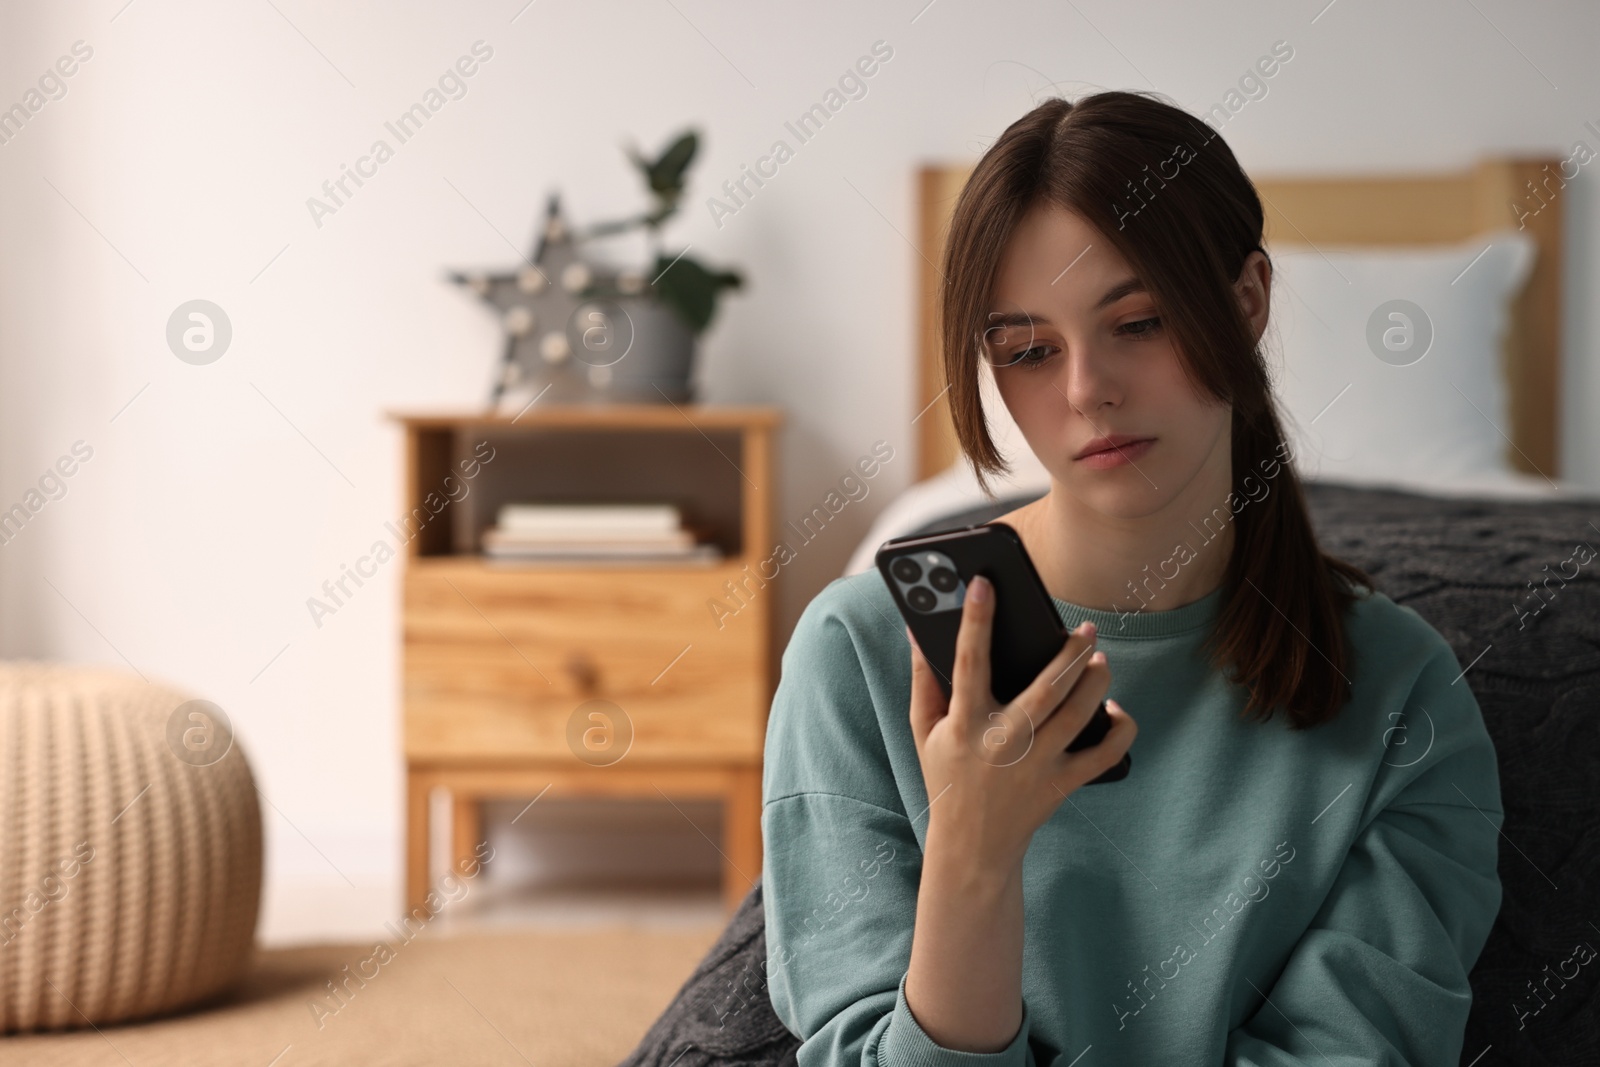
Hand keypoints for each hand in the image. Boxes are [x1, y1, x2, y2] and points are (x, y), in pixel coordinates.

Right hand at [906, 574, 1136, 870]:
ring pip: (1079, 712)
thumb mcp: (923, 730)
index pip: (968, 662)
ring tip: (1099, 658)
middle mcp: (1003, 742)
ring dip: (1096, 679)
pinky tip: (1113, 707)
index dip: (976, 620)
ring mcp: (1038, 765)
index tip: (985, 583)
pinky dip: (1119, 727)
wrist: (972, 848)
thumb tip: (916, 630)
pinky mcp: (1063, 784)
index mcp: (965, 724)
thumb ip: (922, 679)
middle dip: (1070, 651)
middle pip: (1046, 688)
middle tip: (1084, 628)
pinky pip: (1105, 752)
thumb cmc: (947, 777)